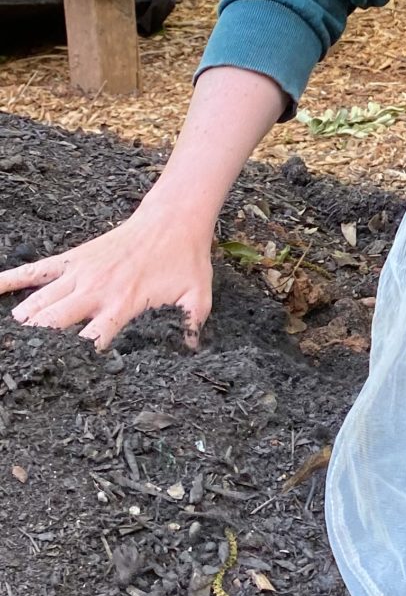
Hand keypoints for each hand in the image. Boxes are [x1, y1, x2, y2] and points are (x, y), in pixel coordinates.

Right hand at [0, 205, 214, 353]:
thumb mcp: (197, 296)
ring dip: (24, 323)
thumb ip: (191, 326)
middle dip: (39, 345)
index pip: (90, 341)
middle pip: (53, 325)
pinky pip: (34, 271)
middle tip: (30, 361)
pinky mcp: (72, 258)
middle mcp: (95, 291)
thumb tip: (193, 353)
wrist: (174, 219)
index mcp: (122, 304)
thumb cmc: (185, 259)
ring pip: (38, 302)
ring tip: (14, 343)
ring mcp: (79, 273)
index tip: (67, 376)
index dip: (76, 360)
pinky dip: (8, 280)